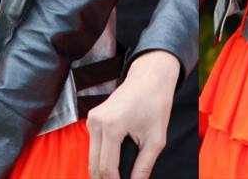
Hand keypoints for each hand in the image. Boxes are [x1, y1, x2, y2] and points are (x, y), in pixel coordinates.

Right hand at [87, 50, 179, 178]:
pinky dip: (101, 158)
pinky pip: (94, 146)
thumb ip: (144, 166)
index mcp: (112, 126)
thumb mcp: (156, 140)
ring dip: (102, 170)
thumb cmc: (155, 104)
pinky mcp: (92, 118)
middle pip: (94, 164)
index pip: (107, 167)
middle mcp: (97, 122)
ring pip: (92, 156)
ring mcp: (92, 118)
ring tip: (117, 178)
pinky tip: (114, 166)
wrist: (149, 78)